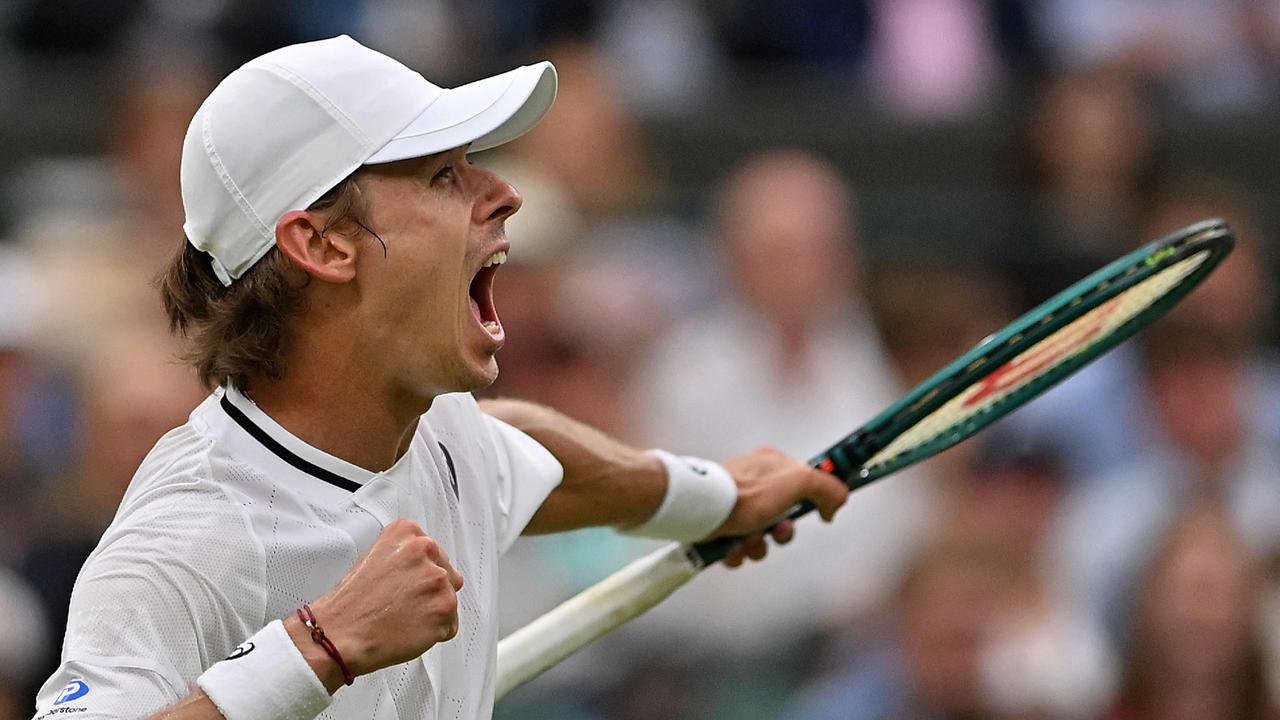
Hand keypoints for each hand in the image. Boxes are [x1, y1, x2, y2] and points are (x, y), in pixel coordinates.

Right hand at [286, 519, 464, 690]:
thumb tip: (436, 568)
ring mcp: (437, 578)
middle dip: (429, 593)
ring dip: (431, 613)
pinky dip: (434, 634)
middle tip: (401, 605)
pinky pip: (450, 626)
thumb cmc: (351, 602)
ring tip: (402, 618)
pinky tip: (409, 631)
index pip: (434, 553)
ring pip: (449, 600)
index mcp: (407, 533)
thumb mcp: (374, 558)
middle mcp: (425, 549)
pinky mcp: (444, 607)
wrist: (338, 633)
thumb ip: (407, 557)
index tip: (404, 586)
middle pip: (446, 575)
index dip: (419, 576)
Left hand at [710, 447, 848, 567]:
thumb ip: (827, 487)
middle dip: (783, 532)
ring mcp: (735, 505)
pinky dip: (738, 554)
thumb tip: (838, 502)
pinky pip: (737, 548)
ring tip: (748, 542)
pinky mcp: (719, 527)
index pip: (803, 484)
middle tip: (777, 530)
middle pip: (783, 516)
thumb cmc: (749, 493)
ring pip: (760, 537)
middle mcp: (753, 484)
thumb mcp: (799, 481)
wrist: (703, 511)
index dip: (813, 502)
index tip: (824, 514)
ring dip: (759, 546)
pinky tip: (732, 549)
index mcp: (771, 466)